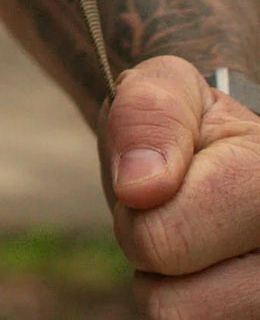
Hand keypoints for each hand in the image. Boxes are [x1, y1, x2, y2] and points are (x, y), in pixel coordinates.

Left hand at [101, 54, 259, 317]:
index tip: (157, 175)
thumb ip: (149, 114)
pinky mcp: (258, 318)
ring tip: (196, 236)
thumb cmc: (192, 122)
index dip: (135, 204)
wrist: (223, 156)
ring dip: (169, 283)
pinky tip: (212, 267)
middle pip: (175, 304)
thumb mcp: (166, 86)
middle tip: (175, 209)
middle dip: (151, 247)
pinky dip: (188, 301)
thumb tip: (141, 185)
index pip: (162, 239)